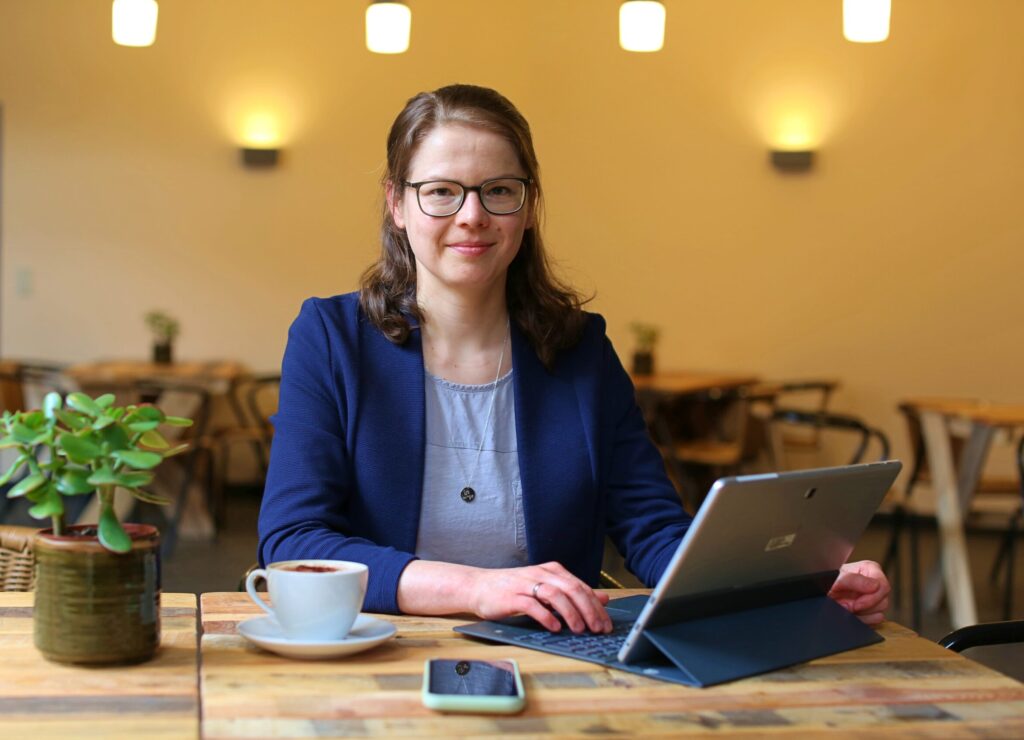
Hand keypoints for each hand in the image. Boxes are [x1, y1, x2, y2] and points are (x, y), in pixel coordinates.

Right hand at [467, 561, 611, 633]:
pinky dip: (546, 616)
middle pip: (571, 589)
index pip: (580, 587)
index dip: (596, 606)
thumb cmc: (515, 590)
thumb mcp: (547, 588)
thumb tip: (603, 599)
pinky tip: (554, 628)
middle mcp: (541, 574)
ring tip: (579, 629)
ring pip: (555, 595)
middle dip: (588, 610)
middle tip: (597, 628)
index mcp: (552, 571)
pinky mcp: (512, 597)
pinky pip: (532, 605)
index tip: (606, 624)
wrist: (479, 586)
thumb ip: (573, 593)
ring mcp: (526, 584)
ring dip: (570, 613)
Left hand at [829, 560, 890, 625]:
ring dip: (862, 614)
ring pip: (880, 612)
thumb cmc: (823, 582)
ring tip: (847, 608)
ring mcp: (873, 598)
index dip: (871, 597)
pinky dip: (862, 620)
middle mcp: (872, 583)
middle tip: (848, 606)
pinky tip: (852, 614)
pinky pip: (875, 621)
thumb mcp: (834, 578)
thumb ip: (853, 580)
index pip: (883, 585)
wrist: (817, 596)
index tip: (856, 603)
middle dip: (865, 607)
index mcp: (868, 569)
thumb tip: (875, 585)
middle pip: (884, 601)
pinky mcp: (870, 611)